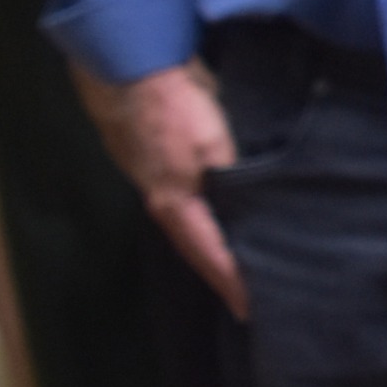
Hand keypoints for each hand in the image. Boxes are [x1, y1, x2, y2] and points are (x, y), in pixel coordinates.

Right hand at [72, 61, 245, 317]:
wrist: (132, 76)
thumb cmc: (175, 111)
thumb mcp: (213, 147)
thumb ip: (232, 179)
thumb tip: (254, 210)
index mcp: (176, 206)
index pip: (211, 256)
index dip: (232, 283)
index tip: (251, 310)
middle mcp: (165, 205)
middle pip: (199, 251)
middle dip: (224, 276)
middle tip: (254, 298)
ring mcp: (159, 189)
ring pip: (194, 232)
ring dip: (217, 251)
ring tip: (245, 270)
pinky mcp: (161, 172)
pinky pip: (191, 211)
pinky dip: (209, 225)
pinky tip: (227, 224)